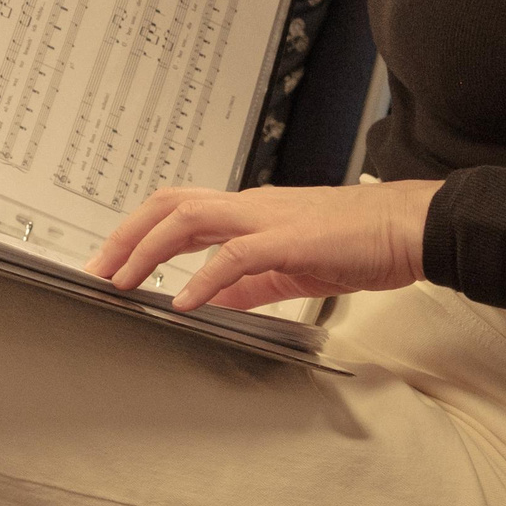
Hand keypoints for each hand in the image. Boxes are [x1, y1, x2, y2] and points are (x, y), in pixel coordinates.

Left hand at [85, 179, 440, 310]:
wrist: (408, 228)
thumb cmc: (358, 242)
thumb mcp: (290, 265)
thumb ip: (248, 282)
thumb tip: (209, 299)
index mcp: (249, 211)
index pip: (178, 210)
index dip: (138, 231)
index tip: (110, 262)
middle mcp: (250, 205)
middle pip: (170, 204)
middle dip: (126, 234)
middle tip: (97, 271)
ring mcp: (267, 217)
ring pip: (190, 217)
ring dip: (148, 248)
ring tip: (122, 280)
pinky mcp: (289, 238)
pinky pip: (235, 254)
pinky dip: (202, 278)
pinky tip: (183, 301)